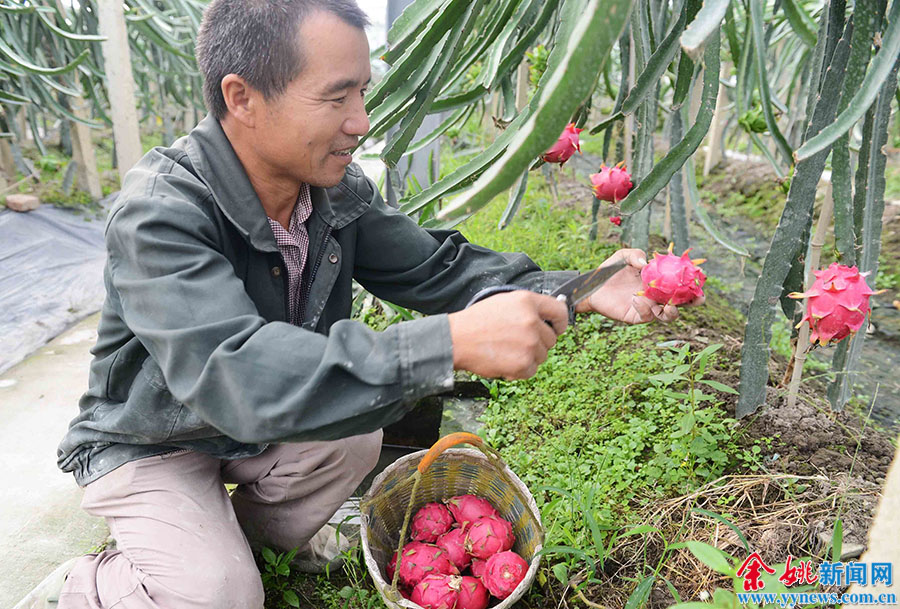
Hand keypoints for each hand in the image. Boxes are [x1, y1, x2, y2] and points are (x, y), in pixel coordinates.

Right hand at [448, 291, 567, 379]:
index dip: (559, 323)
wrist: (456, 340)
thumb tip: (549, 319)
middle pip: (552, 339)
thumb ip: (529, 307)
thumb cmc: (477, 321)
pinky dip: (520, 370)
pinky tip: (505, 360)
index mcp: (528, 301)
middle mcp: (532, 321)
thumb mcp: (504, 301)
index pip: (560, 312)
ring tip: (507, 349)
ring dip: (528, 356)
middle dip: (538, 342)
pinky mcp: (523, 363)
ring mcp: (529, 343)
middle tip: (516, 341)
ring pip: (542, 355)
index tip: (556, 328)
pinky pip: (532, 370)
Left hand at [574, 248, 704, 323]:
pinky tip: (636, 298)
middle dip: (692, 302)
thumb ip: (636, 255)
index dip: (692, 282)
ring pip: (667, 315)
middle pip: (681, 303)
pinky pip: (646, 316)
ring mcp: (647, 308)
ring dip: (673, 312)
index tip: (701, 276)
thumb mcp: (623, 256)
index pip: (680, 283)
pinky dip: (644, 308)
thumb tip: (647, 264)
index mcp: (659, 281)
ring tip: (670, 306)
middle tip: (698, 298)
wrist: (591, 285)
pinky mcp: (635, 316)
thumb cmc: (610, 270)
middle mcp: (657, 296)